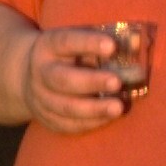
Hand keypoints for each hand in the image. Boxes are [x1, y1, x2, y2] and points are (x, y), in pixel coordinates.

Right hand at [21, 23, 136, 136]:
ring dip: (94, 109)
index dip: (88, 43)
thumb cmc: (67, 54)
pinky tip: (108, 118)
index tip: (112, 46)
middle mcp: (40, 72)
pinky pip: (67, 125)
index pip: (66, 41)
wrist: (28, 74)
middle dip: (91, 82)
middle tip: (117, 82)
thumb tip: (137, 45)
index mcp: (49, 46)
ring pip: (65, 107)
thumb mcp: (76, 41)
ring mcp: (40, 98)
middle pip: (63, 79)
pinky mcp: (46, 118)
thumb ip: (101, 43)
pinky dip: (90, 123)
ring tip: (118, 107)